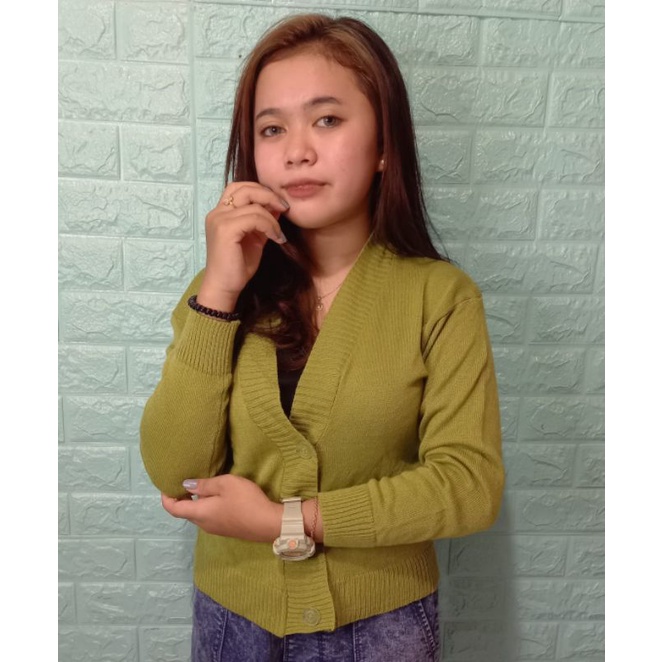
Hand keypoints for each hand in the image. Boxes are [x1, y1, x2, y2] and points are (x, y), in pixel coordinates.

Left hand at [161, 475, 282, 542]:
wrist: (269, 523)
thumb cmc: (245, 501)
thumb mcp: (225, 484)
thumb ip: (204, 485)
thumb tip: (186, 485)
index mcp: (199, 513)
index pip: (173, 509)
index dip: (166, 497)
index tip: (168, 484)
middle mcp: (203, 524)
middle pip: (185, 512)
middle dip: (181, 498)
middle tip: (186, 480)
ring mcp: (216, 529)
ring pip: (199, 514)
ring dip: (196, 502)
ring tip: (202, 485)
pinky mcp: (227, 529)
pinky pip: (209, 517)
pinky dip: (207, 506)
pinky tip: (218, 496)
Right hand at [197, 182, 289, 310]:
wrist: (225, 287)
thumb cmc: (238, 266)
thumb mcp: (255, 238)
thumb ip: (263, 221)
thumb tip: (278, 206)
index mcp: (221, 213)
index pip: (240, 188)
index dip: (261, 191)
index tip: (279, 205)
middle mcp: (217, 212)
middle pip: (244, 188)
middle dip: (268, 195)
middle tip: (285, 208)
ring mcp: (219, 220)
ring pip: (253, 205)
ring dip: (272, 218)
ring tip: (278, 233)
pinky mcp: (225, 230)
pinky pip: (254, 218)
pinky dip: (269, 226)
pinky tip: (275, 238)